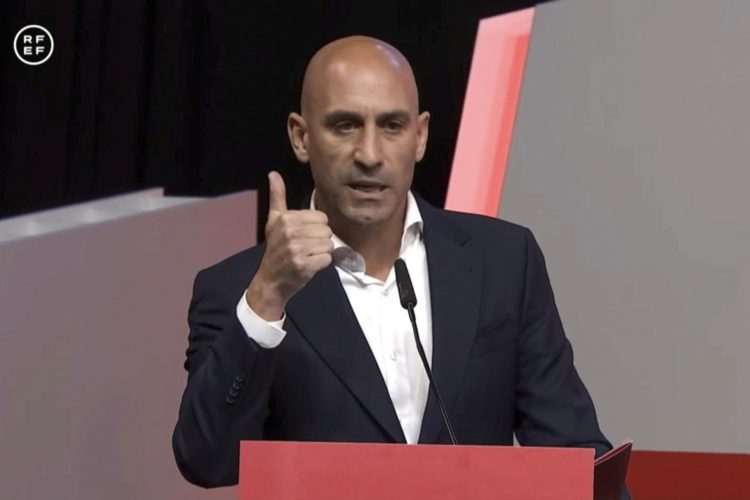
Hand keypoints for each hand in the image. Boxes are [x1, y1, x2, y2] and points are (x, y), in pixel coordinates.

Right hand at [245, 171, 332, 319]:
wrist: (270, 280)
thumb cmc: (275, 249)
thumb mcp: (273, 221)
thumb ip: (277, 196)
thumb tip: (273, 173)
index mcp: (286, 219)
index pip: (321, 218)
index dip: (316, 228)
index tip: (303, 236)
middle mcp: (290, 232)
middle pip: (327, 231)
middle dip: (320, 241)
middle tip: (306, 248)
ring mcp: (297, 249)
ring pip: (329, 244)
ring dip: (322, 253)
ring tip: (308, 256)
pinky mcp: (304, 265)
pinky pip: (327, 259)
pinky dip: (322, 264)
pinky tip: (309, 265)